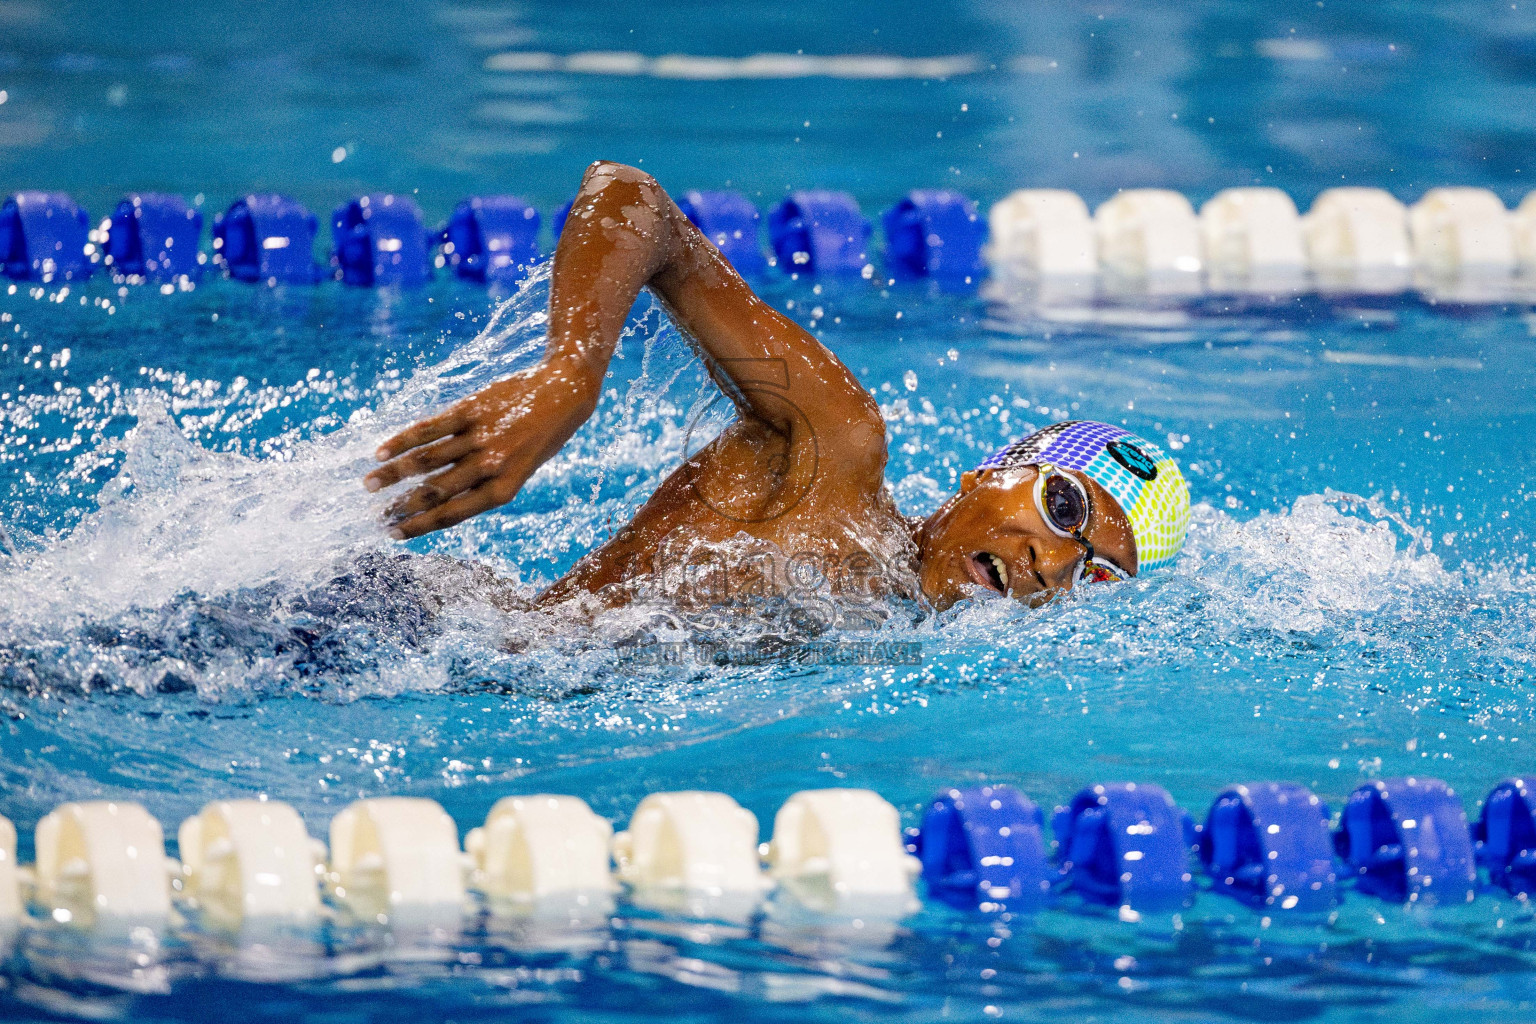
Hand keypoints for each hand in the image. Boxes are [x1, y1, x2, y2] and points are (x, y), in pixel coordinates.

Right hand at [363, 365, 594, 538]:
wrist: (565, 394)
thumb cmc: (540, 438)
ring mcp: (480, 437)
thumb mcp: (520, 471)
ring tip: (368, 485)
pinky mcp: (471, 409)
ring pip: (424, 461)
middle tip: (375, 516)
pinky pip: (429, 429)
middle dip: (400, 506)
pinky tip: (380, 451)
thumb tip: (438, 499)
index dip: (419, 527)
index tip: (394, 534)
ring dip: (391, 475)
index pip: (452, 515)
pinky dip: (401, 441)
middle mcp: (490, 466)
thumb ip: (484, 484)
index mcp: (503, 490)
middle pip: (433, 492)